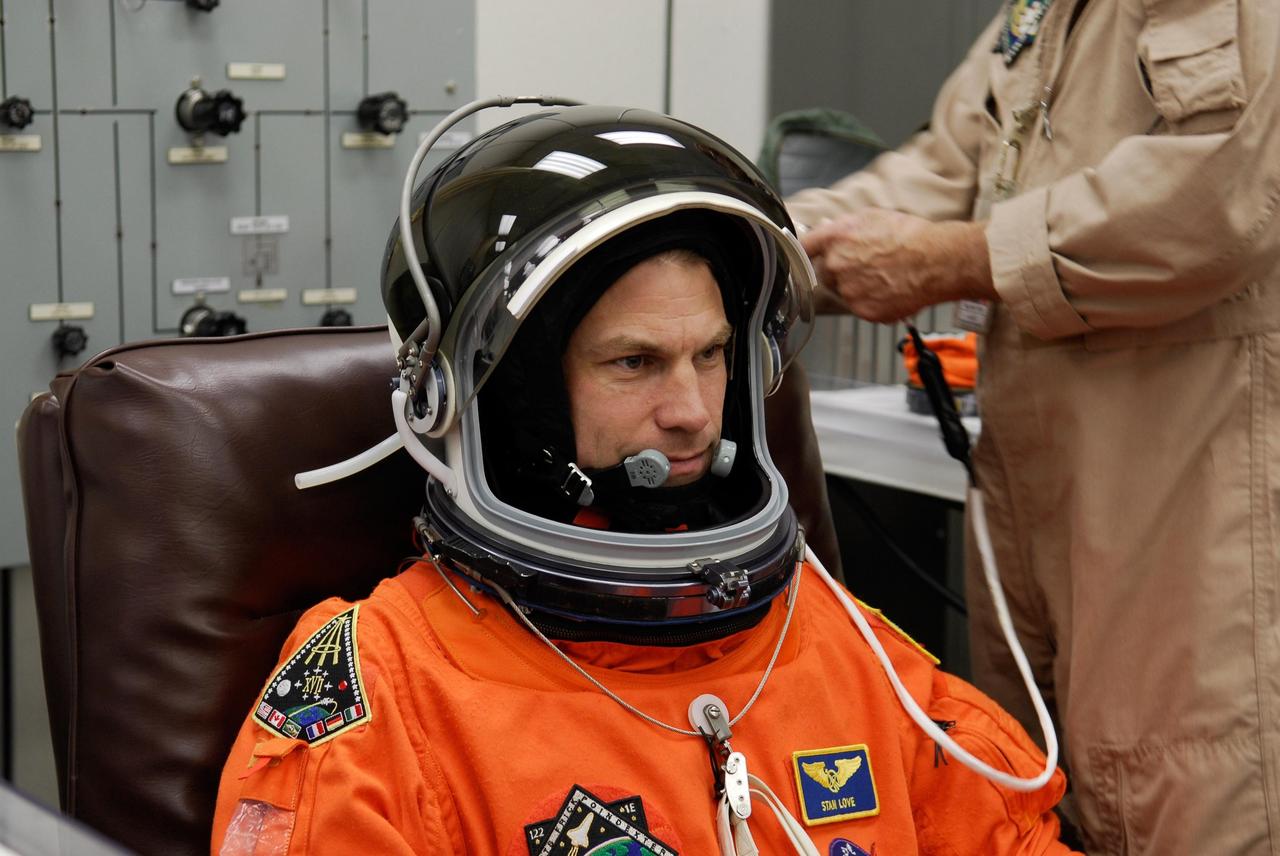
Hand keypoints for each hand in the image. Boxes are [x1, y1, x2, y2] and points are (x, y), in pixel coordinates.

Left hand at [800, 209, 994, 322]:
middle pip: (824, 273)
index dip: (804, 251)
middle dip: (839, 270)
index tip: (804, 254)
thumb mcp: (874, 217)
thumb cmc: (911, 236)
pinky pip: (860, 308)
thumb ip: (844, 225)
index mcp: (835, 238)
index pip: (804, 246)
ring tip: (884, 277)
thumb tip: (826, 226)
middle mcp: (836, 265)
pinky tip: (890, 291)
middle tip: (865, 266)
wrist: (937, 262)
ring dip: (856, 287)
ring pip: (843, 292)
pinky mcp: (863, 311)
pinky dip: (872, 302)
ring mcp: (849, 291)